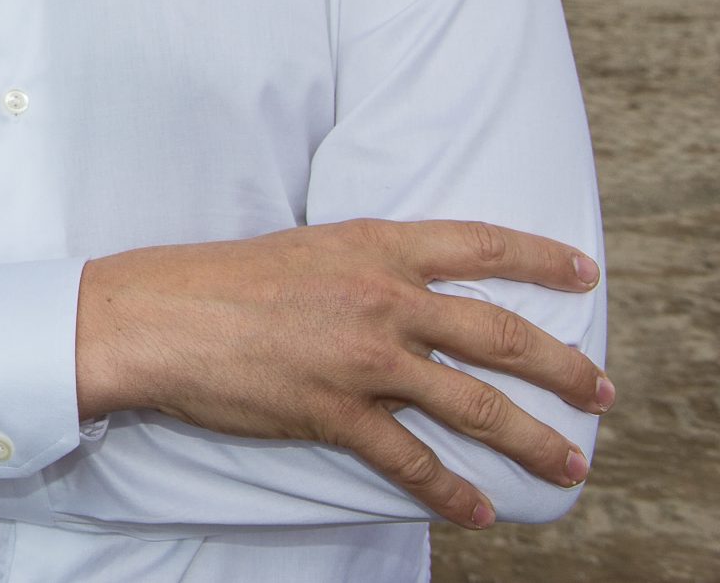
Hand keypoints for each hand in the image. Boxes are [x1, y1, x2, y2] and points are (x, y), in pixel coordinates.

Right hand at [79, 220, 612, 529]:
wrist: (154, 318)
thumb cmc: (214, 280)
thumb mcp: (302, 250)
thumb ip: (359, 268)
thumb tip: (400, 293)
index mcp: (374, 247)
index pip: (480, 246)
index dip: (541, 259)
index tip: (583, 275)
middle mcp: (383, 299)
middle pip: (503, 335)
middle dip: (565, 369)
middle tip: (601, 393)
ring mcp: (364, 358)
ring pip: (475, 404)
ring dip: (532, 438)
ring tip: (568, 463)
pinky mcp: (336, 412)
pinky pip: (411, 460)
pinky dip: (450, 491)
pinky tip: (475, 509)